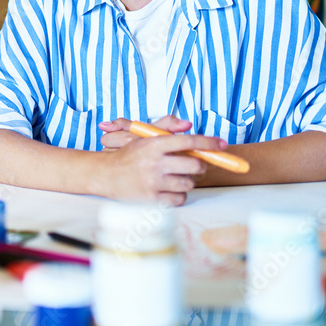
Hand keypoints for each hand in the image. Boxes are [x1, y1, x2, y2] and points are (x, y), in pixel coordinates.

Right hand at [99, 117, 226, 205]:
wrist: (103, 174)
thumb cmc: (127, 155)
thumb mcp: (142, 136)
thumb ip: (166, 127)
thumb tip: (188, 125)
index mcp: (153, 145)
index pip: (188, 142)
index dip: (209, 143)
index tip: (222, 145)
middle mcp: (154, 163)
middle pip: (194, 166)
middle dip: (200, 166)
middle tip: (195, 165)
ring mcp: (153, 183)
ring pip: (188, 184)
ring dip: (187, 181)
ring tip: (175, 177)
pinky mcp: (151, 199)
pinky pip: (179, 199)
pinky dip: (178, 195)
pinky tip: (168, 189)